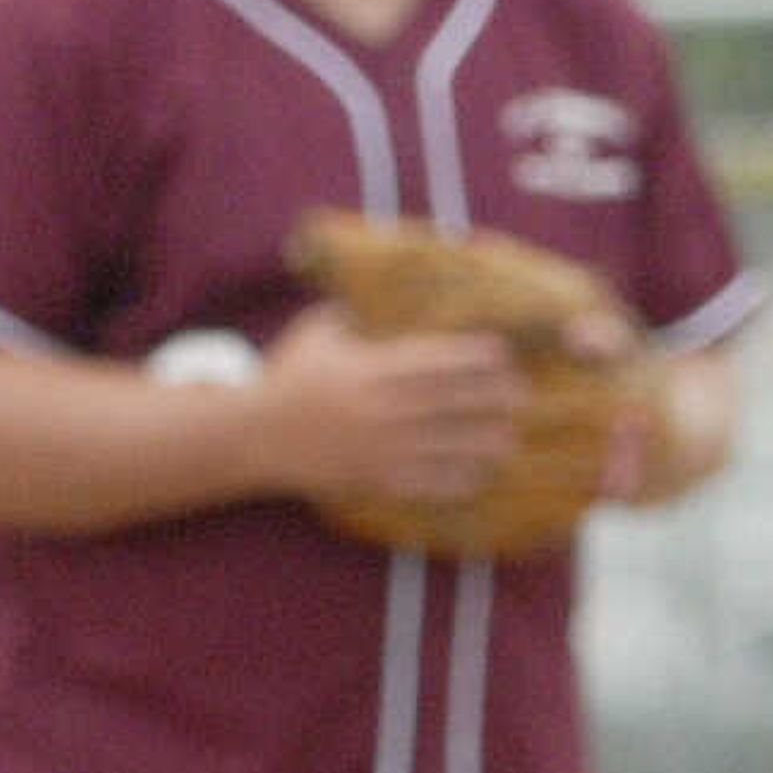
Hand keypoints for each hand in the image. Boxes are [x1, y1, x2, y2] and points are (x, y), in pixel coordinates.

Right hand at [258, 304, 531, 514]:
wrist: (252, 435)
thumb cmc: (288, 376)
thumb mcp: (318, 331)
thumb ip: (355, 312)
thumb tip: (384, 289)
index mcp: (375, 369)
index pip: (442, 361)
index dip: (479, 358)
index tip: (504, 355)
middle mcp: (385, 410)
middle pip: (457, 404)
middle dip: (495, 400)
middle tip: (519, 396)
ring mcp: (382, 448)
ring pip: (452, 447)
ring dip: (486, 443)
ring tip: (507, 437)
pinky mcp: (375, 479)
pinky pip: (428, 484)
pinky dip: (458, 480)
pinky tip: (478, 475)